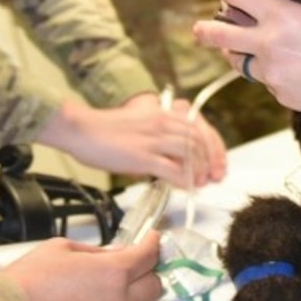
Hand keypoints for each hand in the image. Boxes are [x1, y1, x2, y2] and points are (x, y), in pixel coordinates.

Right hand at [2, 235, 163, 300]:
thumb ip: (93, 253)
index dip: (153, 245)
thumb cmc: (23, 287)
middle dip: (146, 276)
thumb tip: (110, 256)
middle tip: (131, 271)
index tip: (152, 242)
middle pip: (154, 289)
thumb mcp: (58, 250)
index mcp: (113, 273)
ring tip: (91, 299)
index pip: (149, 256)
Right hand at [37, 92, 226, 188]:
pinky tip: (186, 187)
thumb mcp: (140, 123)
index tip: (218, 162)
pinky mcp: (143, 156)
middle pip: (200, 141)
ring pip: (191, 154)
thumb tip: (176, 156)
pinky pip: (173, 169)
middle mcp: (162, 123)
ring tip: (199, 183)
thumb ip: (160, 135)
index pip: (201, 127)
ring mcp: (153, 139)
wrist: (82, 129)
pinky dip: (185, 180)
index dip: (215, 147)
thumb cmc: (105, 129)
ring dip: (199, 171)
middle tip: (213, 177)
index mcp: (163, 113)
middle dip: (211, 161)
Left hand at [192, 0, 300, 114]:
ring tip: (238, 51)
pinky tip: (288, 72)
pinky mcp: (276, 93)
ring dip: (237, 54)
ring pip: (237, 61)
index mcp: (279, 14)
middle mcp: (266, 42)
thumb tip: (264, 10)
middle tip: (200, 30)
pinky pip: (263, 81)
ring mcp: (268, 71)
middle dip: (205, 31)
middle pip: (218, 34)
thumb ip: (286, 12)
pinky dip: (269, 75)